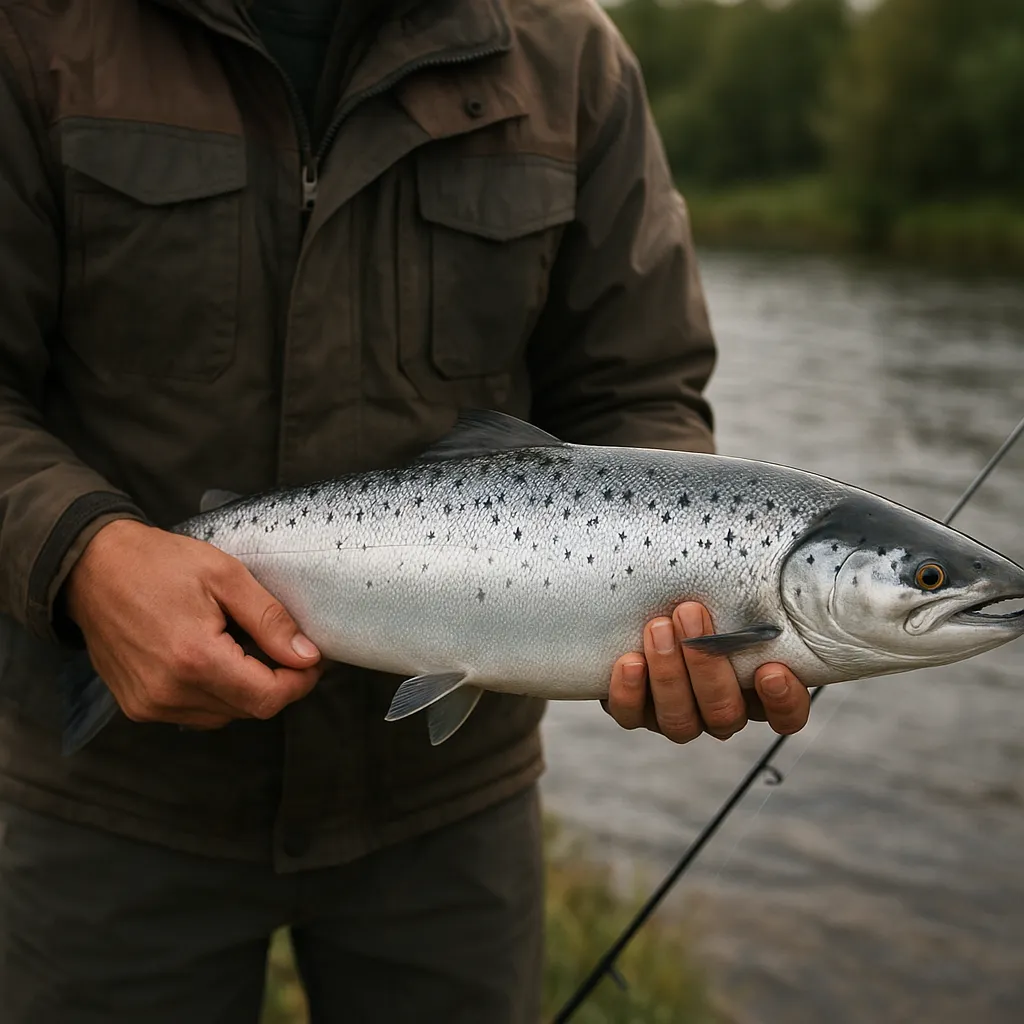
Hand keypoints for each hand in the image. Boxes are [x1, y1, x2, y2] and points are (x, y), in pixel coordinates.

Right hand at [64, 519, 323, 729]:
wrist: (92, 569)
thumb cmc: (158, 564)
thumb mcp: (226, 576)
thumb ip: (270, 620)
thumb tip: (307, 656)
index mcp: (194, 658)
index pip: (267, 698)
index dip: (299, 683)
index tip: (311, 659)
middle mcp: (169, 692)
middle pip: (248, 709)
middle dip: (276, 683)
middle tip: (286, 648)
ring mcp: (149, 705)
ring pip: (225, 715)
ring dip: (245, 689)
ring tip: (243, 647)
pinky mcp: (138, 707)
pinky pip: (196, 713)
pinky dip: (216, 693)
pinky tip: (213, 659)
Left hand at [604, 601, 809, 742]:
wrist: (637, 599)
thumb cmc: (697, 590)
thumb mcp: (729, 586)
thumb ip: (753, 586)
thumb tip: (776, 549)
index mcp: (755, 688)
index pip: (785, 714)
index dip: (783, 701)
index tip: (771, 670)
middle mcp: (719, 708)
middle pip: (724, 713)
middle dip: (708, 665)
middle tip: (691, 613)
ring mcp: (678, 714)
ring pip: (680, 720)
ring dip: (669, 674)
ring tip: (658, 627)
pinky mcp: (636, 711)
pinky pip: (632, 716)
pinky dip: (629, 692)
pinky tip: (630, 661)